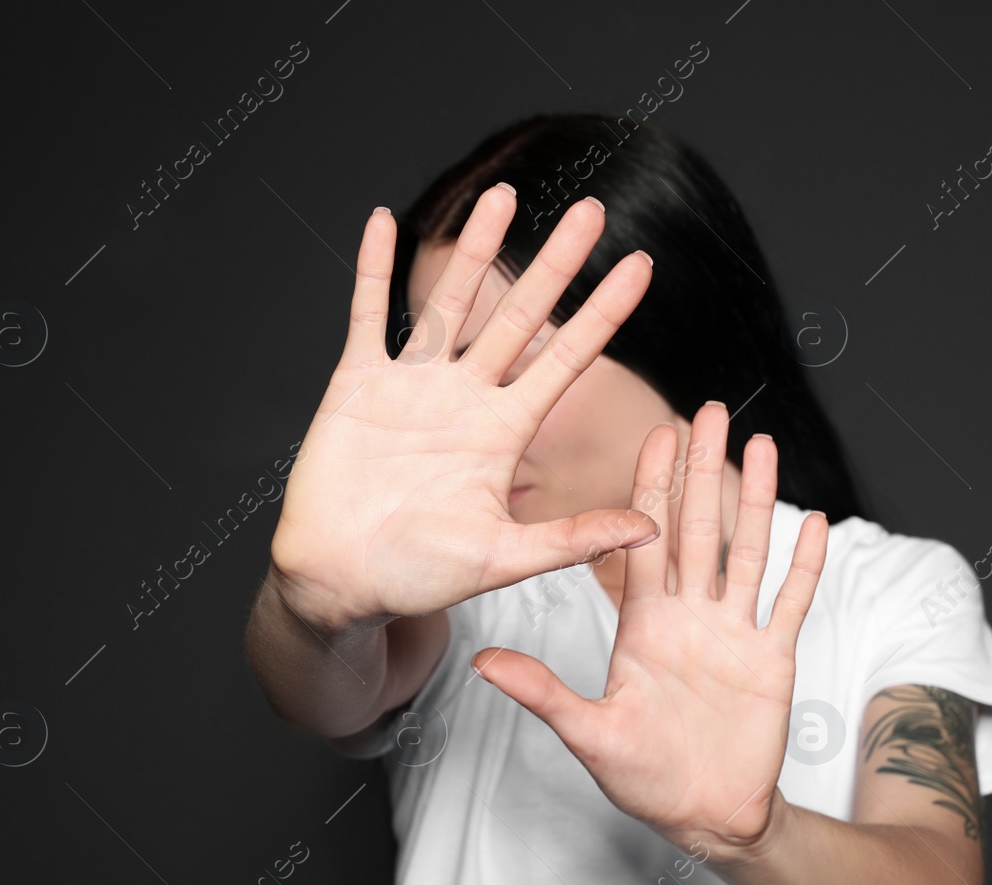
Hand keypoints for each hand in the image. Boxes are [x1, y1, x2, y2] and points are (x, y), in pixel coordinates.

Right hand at [270, 188, 659, 628]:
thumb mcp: (505, 559)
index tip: (641, 267)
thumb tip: (650, 529)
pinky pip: (367, 316)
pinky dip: (372, 271)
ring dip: (475, 251)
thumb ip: (572, 538)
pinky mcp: (358, 386)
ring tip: (503, 194)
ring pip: (449, 303)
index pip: (567, 360)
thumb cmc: (420, 576)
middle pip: (519, 316)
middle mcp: (466, 399)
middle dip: (555, 264)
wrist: (342, 583)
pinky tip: (381, 221)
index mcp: (504, 433)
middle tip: (590, 208)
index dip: (603, 314)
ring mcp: (412, 387)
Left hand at [469, 400, 830, 853]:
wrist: (704, 817)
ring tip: (764, 445)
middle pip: (698, 527)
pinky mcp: (772, 659)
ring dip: (757, 499)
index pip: (646, 540)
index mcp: (643, 624)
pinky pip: (790, 602)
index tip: (656, 433)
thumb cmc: (643, 778)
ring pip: (747, 551)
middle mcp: (690, 616)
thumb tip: (482, 661)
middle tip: (707, 411)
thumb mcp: (588, 733)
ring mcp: (733, 633)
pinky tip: (814, 521)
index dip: (651, 486)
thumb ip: (542, 692)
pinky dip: (804, 563)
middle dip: (702, 469)